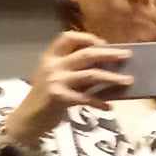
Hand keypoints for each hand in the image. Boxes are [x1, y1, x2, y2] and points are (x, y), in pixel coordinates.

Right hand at [4, 32, 132, 142]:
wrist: (28, 118)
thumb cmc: (46, 96)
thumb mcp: (55, 77)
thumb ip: (73, 69)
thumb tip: (106, 66)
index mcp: (51, 57)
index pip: (67, 37)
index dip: (87, 38)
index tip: (104, 43)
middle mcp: (53, 65)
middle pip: (86, 54)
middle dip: (108, 54)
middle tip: (126, 55)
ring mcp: (56, 80)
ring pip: (91, 74)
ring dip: (112, 78)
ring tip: (128, 81)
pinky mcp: (59, 97)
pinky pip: (86, 98)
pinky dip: (100, 102)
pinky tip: (109, 107)